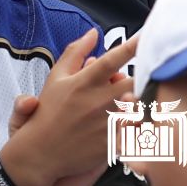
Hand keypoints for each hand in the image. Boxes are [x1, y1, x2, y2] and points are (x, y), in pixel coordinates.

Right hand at [0, 30, 138, 185]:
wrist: (40, 153)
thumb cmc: (49, 111)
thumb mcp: (57, 77)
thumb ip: (75, 52)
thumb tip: (93, 32)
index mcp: (85, 82)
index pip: (113, 59)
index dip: (133, 46)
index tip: (146, 37)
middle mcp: (98, 101)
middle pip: (134, 82)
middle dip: (141, 78)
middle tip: (137, 81)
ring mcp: (106, 123)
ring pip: (139, 106)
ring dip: (142, 101)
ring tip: (135, 102)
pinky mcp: (111, 143)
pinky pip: (136, 132)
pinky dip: (141, 125)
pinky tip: (138, 124)